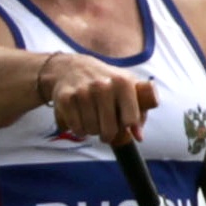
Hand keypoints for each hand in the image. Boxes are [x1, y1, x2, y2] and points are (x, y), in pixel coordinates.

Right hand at [42, 54, 158, 144]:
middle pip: (109, 129)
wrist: (72, 67)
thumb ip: (139, 111)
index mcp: (123, 83)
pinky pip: (76, 127)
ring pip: (91, 130)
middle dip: (108, 135)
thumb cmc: (106, 81)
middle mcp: (103, 87)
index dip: (128, 127)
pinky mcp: (66, 99)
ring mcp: (83, 92)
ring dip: (92, 132)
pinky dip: (79, 130)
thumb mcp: (127, 87)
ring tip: (93, 124)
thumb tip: (139, 137)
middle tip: (106, 132)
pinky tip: (81, 123)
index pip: (130, 119)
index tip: (123, 125)